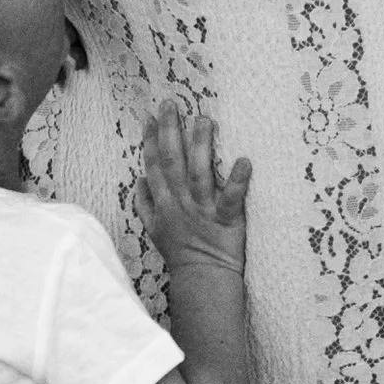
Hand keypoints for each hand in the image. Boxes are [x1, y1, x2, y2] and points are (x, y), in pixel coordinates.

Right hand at [139, 97, 249, 273]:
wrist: (202, 279)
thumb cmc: (181, 253)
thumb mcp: (154, 230)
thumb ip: (145, 203)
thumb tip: (139, 179)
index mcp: (164, 202)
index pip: (154, 165)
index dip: (150, 140)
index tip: (150, 116)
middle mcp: (181, 202)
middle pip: (173, 162)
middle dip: (170, 131)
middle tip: (171, 104)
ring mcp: (203, 210)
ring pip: (199, 173)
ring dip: (200, 146)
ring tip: (203, 120)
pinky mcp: (227, 220)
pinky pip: (232, 199)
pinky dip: (237, 181)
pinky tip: (244, 161)